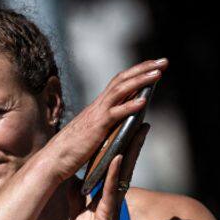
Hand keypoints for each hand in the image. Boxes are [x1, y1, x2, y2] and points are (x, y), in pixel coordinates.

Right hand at [45, 59, 165, 181]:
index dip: (137, 71)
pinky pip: (115, 114)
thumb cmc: (72, 149)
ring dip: (140, 80)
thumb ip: (107, 125)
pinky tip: (144, 101)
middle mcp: (98, 105)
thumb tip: (121, 123)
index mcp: (98, 106)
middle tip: (164, 61)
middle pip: (123, 79)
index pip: (120, 82)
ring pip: (120, 90)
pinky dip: (130, 106)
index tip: (153, 65)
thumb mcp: (93, 132)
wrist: (54, 159)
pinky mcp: (96, 128)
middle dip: (144, 68)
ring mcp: (97, 115)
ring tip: (158, 73)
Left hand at [66, 122, 148, 219]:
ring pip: (122, 172)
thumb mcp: (78, 213)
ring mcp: (111, 204)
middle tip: (140, 118)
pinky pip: (111, 190)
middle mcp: (112, 196)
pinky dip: (113, 173)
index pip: (114, 166)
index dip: (118, 146)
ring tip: (138, 128)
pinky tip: (116, 157)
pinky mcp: (107, 213)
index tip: (124, 125)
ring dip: (129, 150)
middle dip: (131, 141)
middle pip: (124, 163)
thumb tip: (74, 181)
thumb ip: (78, 196)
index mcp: (104, 196)